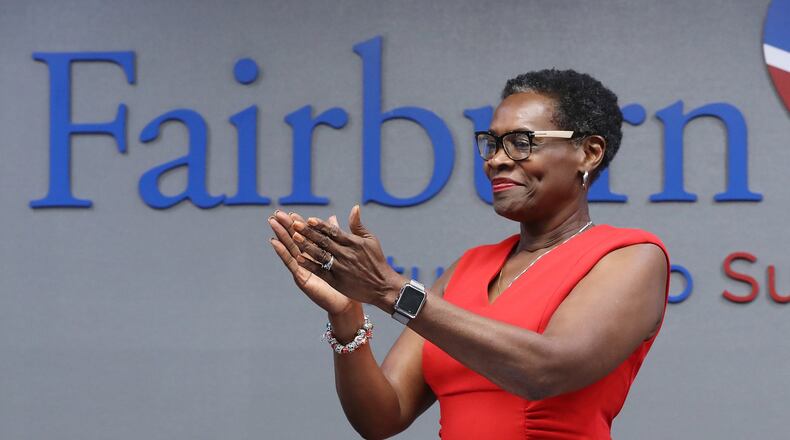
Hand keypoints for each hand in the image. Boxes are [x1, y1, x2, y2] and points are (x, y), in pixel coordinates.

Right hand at [268, 210, 357, 316]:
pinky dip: (282, 252)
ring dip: (280, 235)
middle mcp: (307, 260)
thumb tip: (332, 217)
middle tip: (276, 214)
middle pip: (295, 239)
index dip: (298, 224)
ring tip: (272, 223)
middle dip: (285, 227)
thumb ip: (336, 235)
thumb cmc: (346, 279)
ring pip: (290, 248)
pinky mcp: (301, 278)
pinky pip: (290, 263)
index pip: (306, 235)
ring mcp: (303, 269)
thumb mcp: (341, 253)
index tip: (291, 212)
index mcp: (316, 253)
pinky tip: (274, 242)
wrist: (347, 301)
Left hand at [289, 205, 405, 310]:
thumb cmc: (376, 261)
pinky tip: (299, 258)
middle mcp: (346, 254)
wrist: (382, 286)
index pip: (334, 231)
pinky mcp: (337, 281)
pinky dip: (310, 264)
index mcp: (353, 243)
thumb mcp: (370, 240)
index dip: (321, 225)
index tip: (309, 219)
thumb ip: (358, 225)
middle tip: (294, 224)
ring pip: (320, 255)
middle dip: (308, 232)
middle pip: (324, 241)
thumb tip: (354, 208)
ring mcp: (340, 268)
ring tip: (294, 237)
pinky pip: (320, 271)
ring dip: (306, 246)